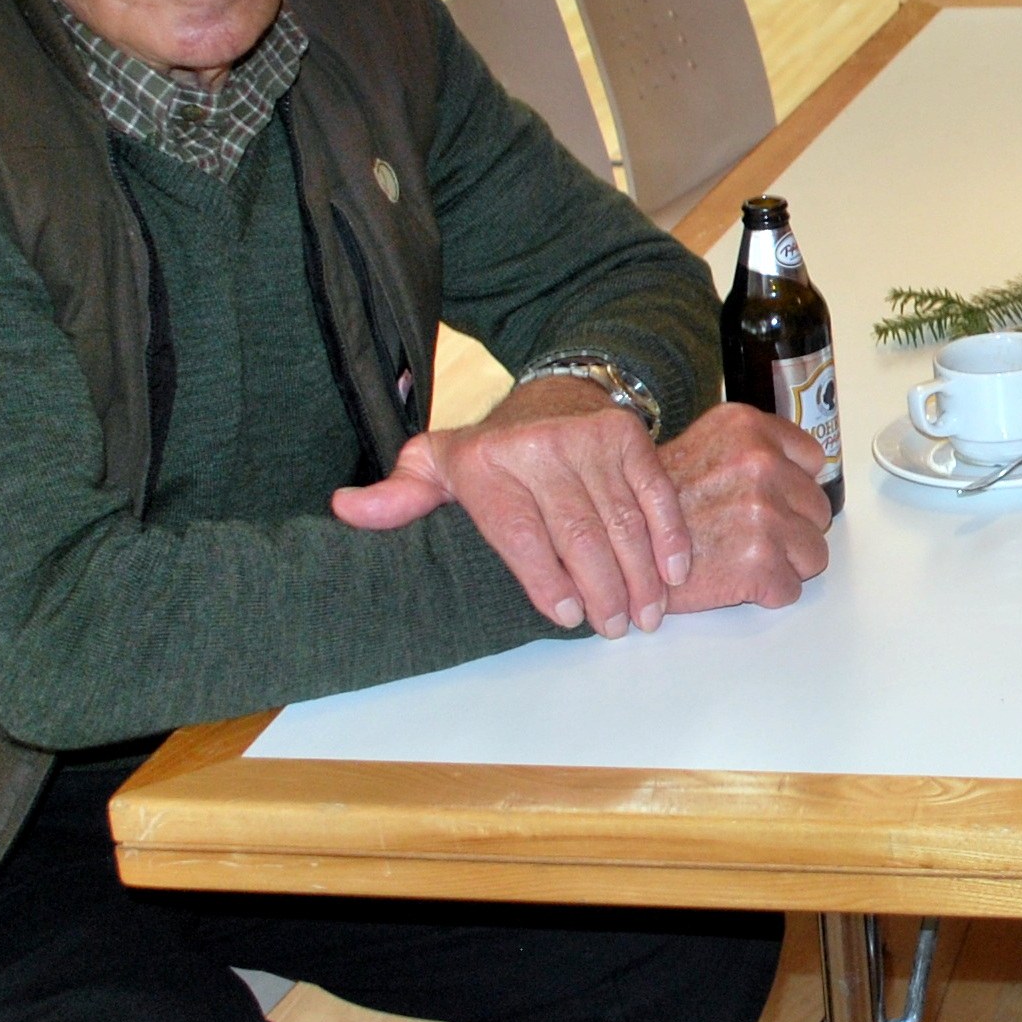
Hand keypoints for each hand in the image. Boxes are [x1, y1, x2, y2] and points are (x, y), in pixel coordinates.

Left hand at [334, 376, 687, 635]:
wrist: (550, 393)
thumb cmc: (491, 451)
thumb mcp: (436, 466)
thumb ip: (397, 497)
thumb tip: (347, 509)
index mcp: (487, 463)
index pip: (520, 531)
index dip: (544, 578)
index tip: (565, 616)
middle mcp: (539, 447)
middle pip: (578, 531)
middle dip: (602, 588)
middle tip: (614, 628)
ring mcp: (589, 439)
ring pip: (621, 519)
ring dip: (640, 575)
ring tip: (646, 616)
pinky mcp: (630, 436)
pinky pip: (655, 492)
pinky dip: (670, 535)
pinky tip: (675, 574)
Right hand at [655, 403, 833, 612]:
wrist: (615, 548)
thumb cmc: (654, 507)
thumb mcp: (705, 448)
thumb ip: (751, 451)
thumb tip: (796, 473)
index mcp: (747, 429)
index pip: (813, 460)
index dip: (794, 486)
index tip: (776, 499)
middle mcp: (760, 464)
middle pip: (816, 509)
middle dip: (791, 527)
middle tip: (750, 535)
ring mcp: (763, 513)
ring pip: (813, 552)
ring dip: (784, 562)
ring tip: (742, 558)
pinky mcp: (760, 562)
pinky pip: (792, 588)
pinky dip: (767, 593)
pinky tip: (735, 580)